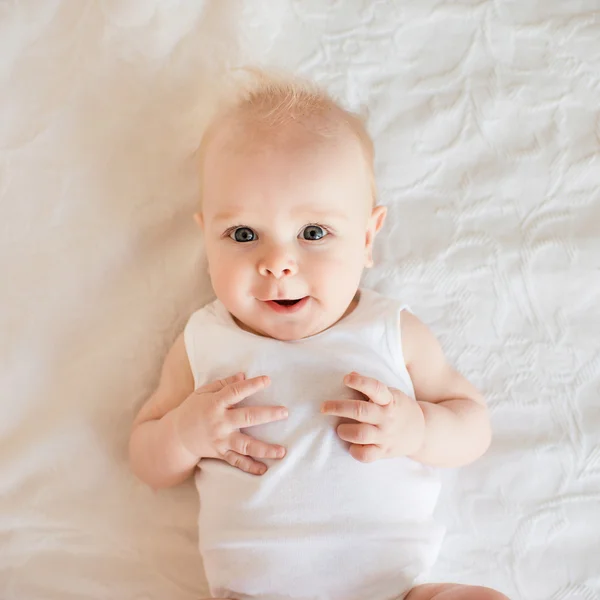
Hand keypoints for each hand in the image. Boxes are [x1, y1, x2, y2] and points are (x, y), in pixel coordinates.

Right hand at [173, 373, 287, 475]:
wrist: (176, 437)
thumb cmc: (192, 409)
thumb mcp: (203, 392)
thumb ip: (224, 384)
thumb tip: (243, 376)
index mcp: (214, 404)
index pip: (236, 392)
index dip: (252, 386)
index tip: (267, 380)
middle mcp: (219, 423)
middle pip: (246, 418)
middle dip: (267, 415)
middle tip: (284, 412)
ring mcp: (221, 440)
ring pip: (246, 445)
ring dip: (265, 449)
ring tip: (282, 451)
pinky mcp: (221, 453)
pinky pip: (237, 462)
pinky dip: (250, 467)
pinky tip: (264, 470)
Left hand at [320, 372, 424, 462]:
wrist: (422, 431)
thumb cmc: (398, 408)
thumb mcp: (389, 393)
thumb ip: (370, 387)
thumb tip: (350, 375)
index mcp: (389, 400)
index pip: (375, 388)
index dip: (360, 382)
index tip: (345, 378)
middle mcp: (387, 418)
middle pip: (360, 411)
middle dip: (338, 408)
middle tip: (324, 407)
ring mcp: (386, 436)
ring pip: (360, 434)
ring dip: (344, 431)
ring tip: (340, 428)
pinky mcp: (384, 452)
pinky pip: (366, 455)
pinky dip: (355, 451)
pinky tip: (351, 445)